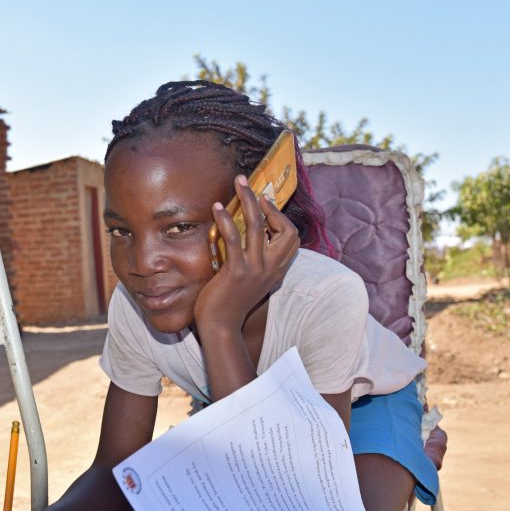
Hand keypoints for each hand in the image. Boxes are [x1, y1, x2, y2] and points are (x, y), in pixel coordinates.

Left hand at [194, 174, 300, 330]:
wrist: (220, 327)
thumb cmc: (231, 301)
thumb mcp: (252, 280)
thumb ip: (257, 261)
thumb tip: (251, 236)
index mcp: (277, 270)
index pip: (292, 237)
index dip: (280, 217)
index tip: (264, 203)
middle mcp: (270, 269)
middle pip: (284, 229)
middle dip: (267, 202)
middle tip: (249, 184)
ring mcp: (255, 270)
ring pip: (258, 226)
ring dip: (248, 200)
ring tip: (238, 184)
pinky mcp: (235, 272)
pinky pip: (234, 239)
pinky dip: (225, 220)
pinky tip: (217, 208)